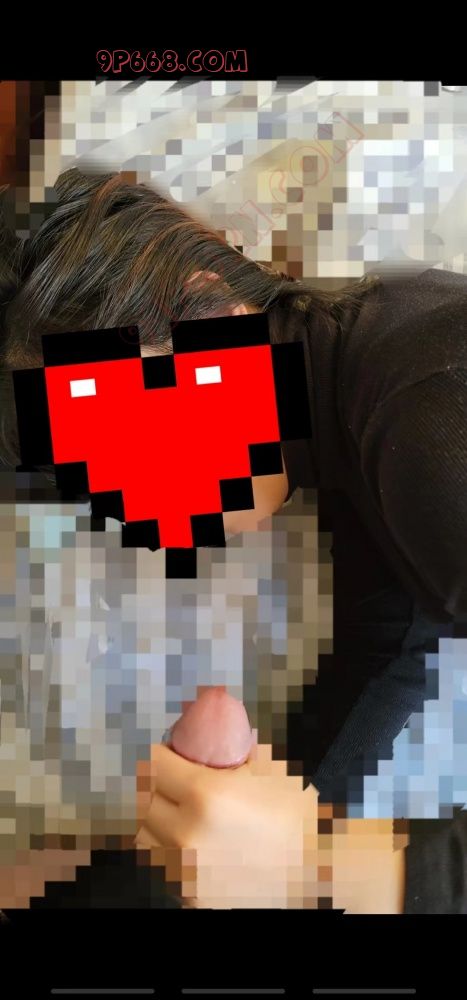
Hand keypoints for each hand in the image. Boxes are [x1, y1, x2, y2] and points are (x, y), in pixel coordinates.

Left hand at [135, 741, 318, 908]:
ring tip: (181, 810)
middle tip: (176, 780)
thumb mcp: (268, 767)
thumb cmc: (295, 816)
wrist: (316, 873)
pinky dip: (170, 850)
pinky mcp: (186, 896)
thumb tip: (208, 719)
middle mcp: (185, 834)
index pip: (155, 765)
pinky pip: (162, 865)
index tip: (170, 753)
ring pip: (148, 836)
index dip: (162, 755)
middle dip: (160, 787)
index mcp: (205, 795)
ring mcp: (183, 872)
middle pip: (146, 801)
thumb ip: (233, 744)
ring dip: (160, 819)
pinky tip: (193, 840)